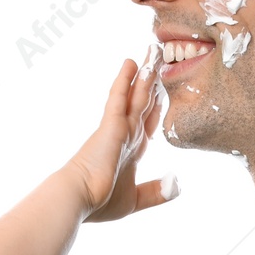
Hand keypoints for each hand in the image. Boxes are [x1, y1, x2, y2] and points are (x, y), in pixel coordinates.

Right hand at [67, 53, 174, 223]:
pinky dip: (126, 79)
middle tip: (159, 61)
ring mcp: (118, 128)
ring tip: (153, 51)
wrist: (77, 199)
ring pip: (136, 94)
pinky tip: (132, 61)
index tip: (163, 93)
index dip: (156, 108)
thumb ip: (157, 192)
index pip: (147, 123)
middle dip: (153, 83)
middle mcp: (125, 135)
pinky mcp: (111, 125)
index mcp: (130, 151)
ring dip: (146, 73)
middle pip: (144, 103)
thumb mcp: (137, 199)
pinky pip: (121, 97)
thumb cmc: (100, 203)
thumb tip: (177, 183)